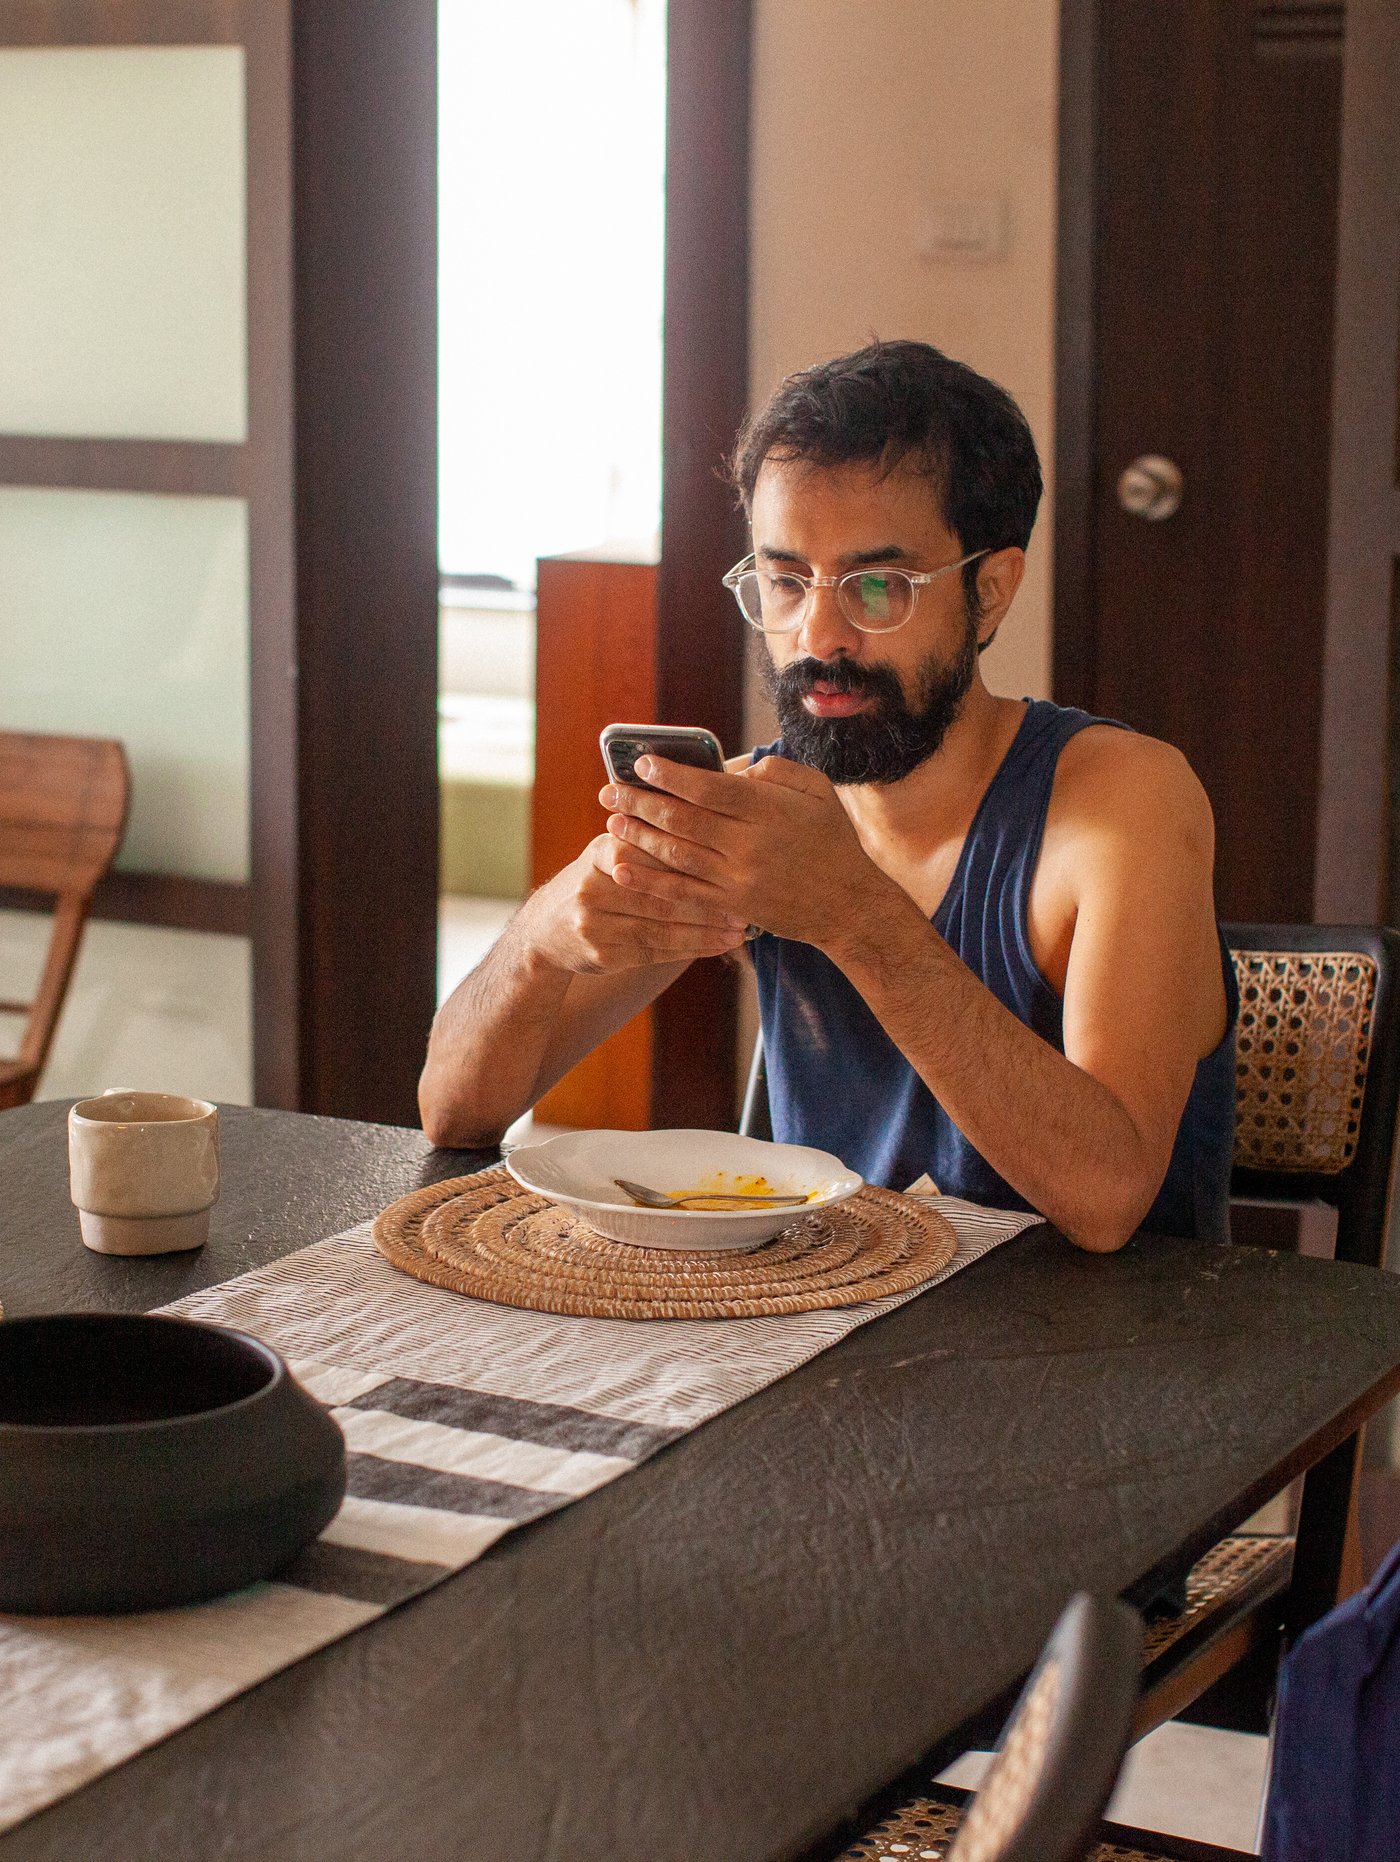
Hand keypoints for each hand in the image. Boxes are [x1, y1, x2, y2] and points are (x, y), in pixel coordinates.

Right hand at [520, 834, 749, 974]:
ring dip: (704, 931)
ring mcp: (595, 922)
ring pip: (661, 927)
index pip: (653, 853)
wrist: (545, 929)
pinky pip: (654, 952)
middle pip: (661, 894)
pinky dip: (689, 949)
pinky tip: (716, 947)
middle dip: (707, 902)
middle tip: (744, 906)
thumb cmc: (595, 882)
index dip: (694, 862)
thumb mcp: (609, 851)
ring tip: (737, 931)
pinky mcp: (602, 953)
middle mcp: (594, 885)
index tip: (730, 866)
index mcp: (602, 850)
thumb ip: (645, 840)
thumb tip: (704, 820)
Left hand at [599, 755, 892, 946]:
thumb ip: (774, 771)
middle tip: (610, 791)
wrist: (850, 904)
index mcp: (768, 809)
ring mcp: (739, 879)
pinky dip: (650, 881)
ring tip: (612, 821)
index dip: (670, 775)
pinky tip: (623, 868)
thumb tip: (729, 768)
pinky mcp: (733, 906)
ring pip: (677, 855)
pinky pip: (683, 892)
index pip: (708, 788)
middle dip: (641, 803)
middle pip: (682, 820)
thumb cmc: (833, 839)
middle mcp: (750, 844)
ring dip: (639, 837)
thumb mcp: (817, 789)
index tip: (642, 763)